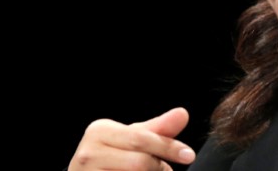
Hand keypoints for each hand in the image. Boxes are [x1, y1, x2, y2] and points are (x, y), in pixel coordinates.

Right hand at [68, 108, 194, 170]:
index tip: (189, 155)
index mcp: (99, 131)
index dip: (168, 147)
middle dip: (158, 168)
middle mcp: (88, 152)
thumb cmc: (111, 157)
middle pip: (140, 162)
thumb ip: (157, 129)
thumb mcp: (131, 139)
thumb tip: (183, 113)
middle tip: (165, 170)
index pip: (142, 138)